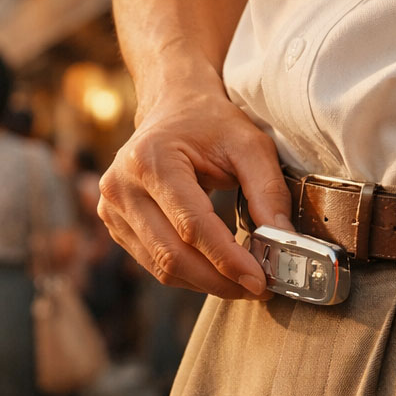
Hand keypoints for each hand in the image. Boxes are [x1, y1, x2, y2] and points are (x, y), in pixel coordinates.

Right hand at [97, 74, 293, 297]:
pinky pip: (153, 264)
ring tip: (241, 283)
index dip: (227, 260)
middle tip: (256, 290)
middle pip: (171, 255)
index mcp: (151, 160)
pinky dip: (188, 275)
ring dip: (205, 282)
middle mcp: (121, 186)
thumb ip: (268, 191)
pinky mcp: (114, 223)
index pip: (191, 226)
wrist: (173, 105)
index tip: (259, 281)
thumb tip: (283, 241)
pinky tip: (215, 270)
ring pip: (161, 267)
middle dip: (218, 280)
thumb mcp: (250, 145)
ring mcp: (111, 207)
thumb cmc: (212, 123)